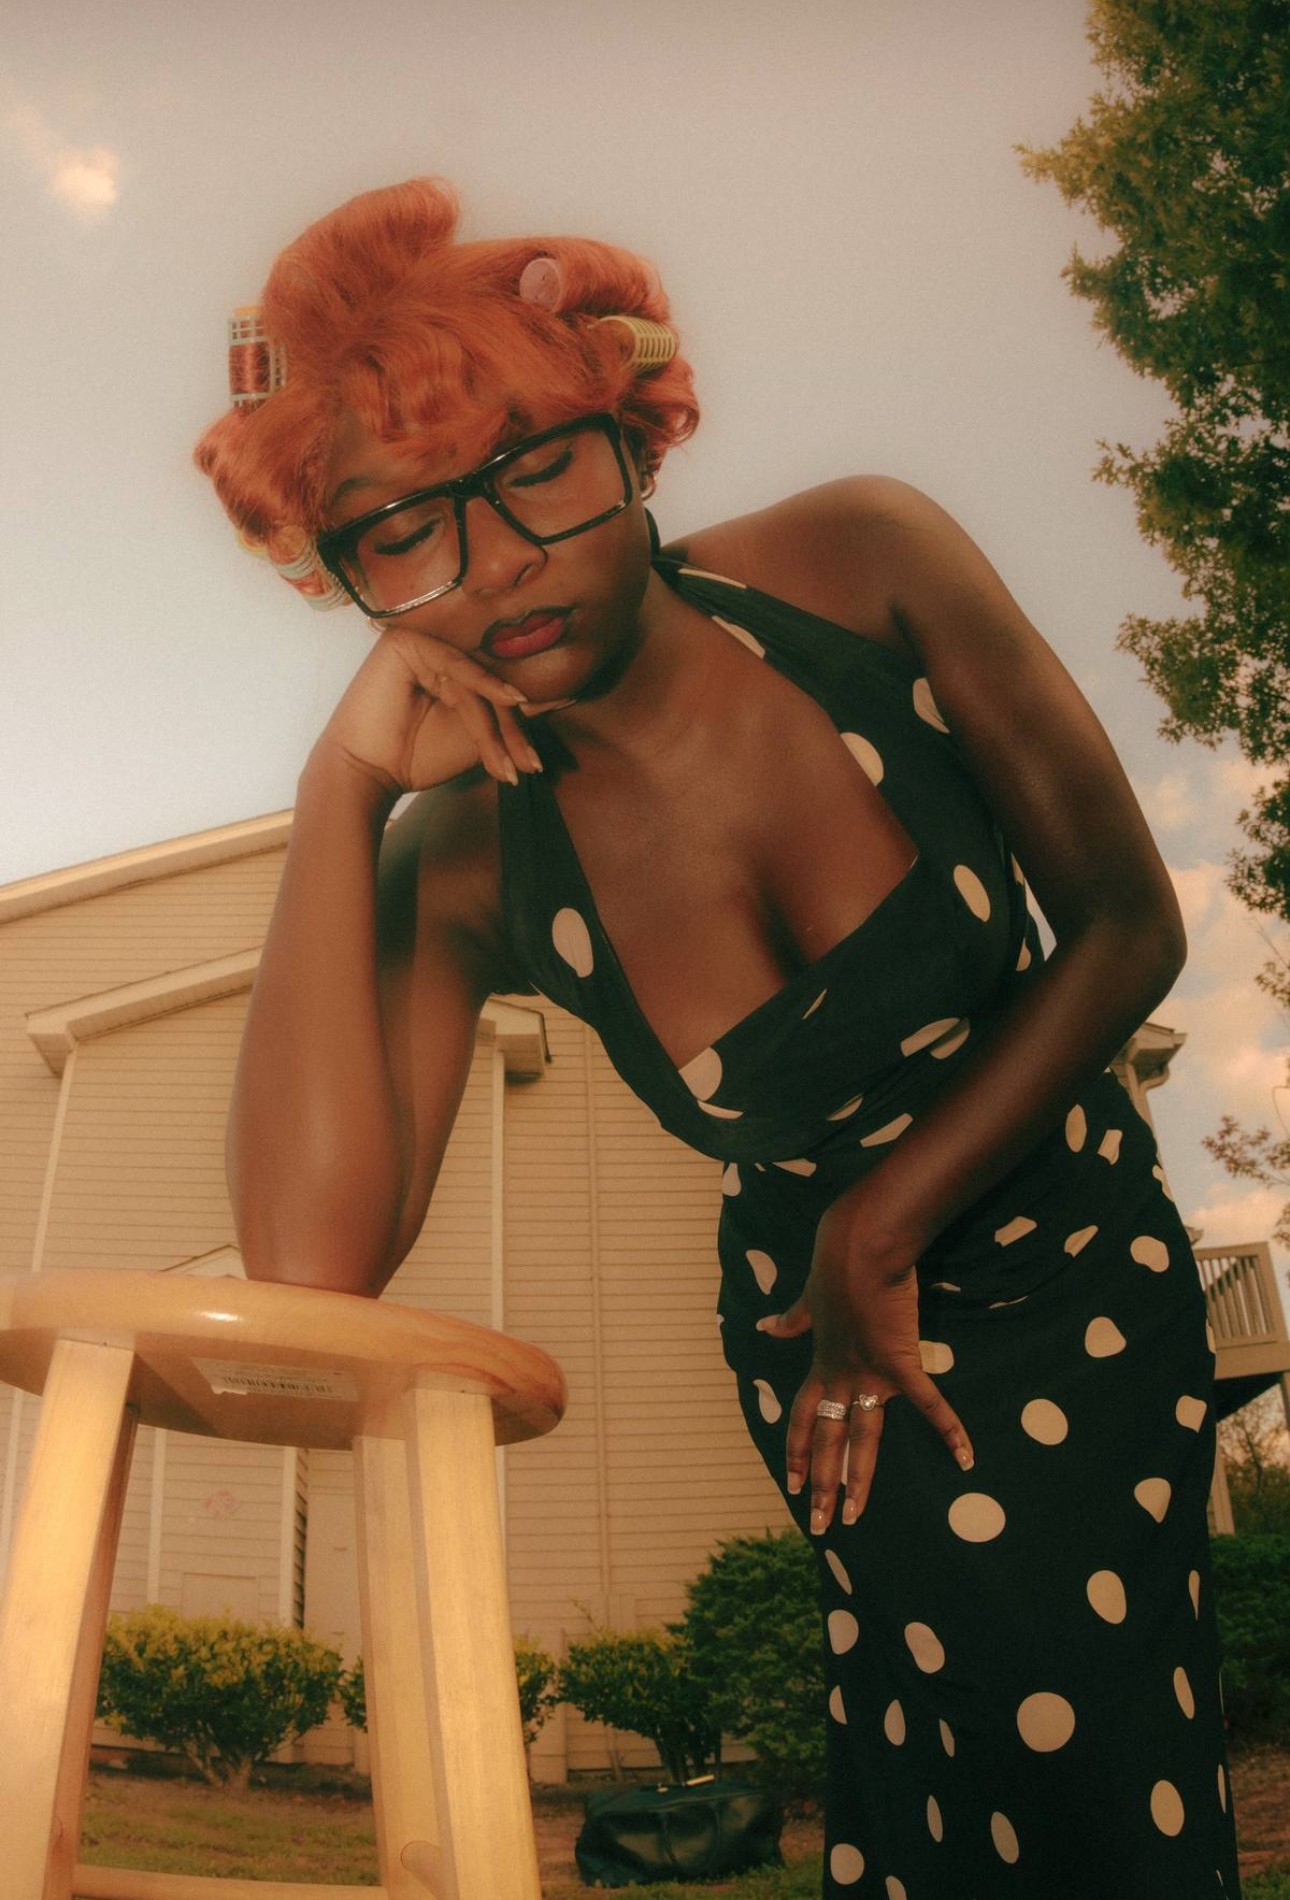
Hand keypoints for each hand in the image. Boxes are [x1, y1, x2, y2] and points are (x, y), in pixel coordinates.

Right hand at [313, 624, 572, 797]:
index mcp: (448, 670)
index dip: (520, 723)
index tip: (544, 754)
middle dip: (513, 730)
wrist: (368, 774)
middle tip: (531, 765)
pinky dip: (486, 686)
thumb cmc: (416, 758)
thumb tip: (565, 698)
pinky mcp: (406, 642)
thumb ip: (511, 719)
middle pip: (489, 686)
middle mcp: (434, 652)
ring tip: (516, 761)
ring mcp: (419, 643)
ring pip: (477, 681)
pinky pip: (457, 665)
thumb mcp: (477, 739)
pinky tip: (514, 701)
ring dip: (499, 725)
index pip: (493, 691)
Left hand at [757, 1199, 973, 1533]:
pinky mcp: (900, 1363)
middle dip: (821, 1485)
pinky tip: (966, 1457)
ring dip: (858, 1480)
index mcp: (821, 1364)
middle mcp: (840, 1377)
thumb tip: (764, 1326)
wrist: (859, 1247)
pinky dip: (949, 1429)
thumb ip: (791, 1319)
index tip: (790, 1485)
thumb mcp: (806, 1299)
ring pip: (861, 1439)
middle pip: (826, 1442)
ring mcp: (868, 1374)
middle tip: (819, 1526)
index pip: (803, 1419)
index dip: (796, 1452)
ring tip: (853, 1516)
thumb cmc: (836, 1267)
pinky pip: (928, 1404)